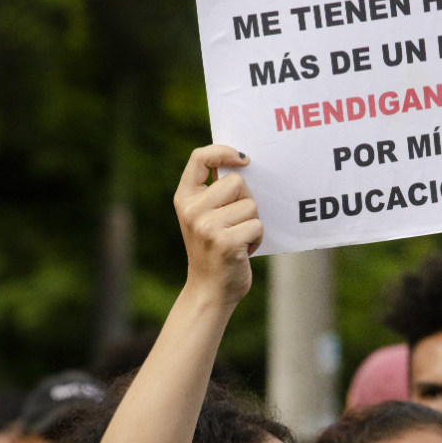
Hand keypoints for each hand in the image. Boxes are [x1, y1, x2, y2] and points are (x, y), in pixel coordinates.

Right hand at [174, 145, 262, 306]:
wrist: (209, 291)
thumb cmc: (214, 250)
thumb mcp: (204, 217)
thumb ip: (215, 192)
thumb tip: (242, 161)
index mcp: (184, 199)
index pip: (199, 158)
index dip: (223, 152)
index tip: (243, 159)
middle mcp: (192, 210)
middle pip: (237, 182)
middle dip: (245, 200)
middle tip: (235, 223)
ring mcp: (208, 227)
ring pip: (251, 205)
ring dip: (252, 223)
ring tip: (238, 240)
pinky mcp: (226, 242)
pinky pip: (257, 225)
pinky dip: (256, 238)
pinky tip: (243, 251)